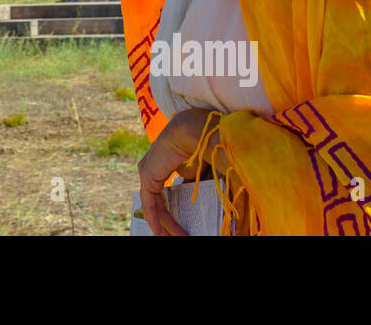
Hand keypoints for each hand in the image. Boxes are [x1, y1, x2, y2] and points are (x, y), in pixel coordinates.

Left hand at [136, 107, 216, 236]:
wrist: (201, 131)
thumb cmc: (211, 147)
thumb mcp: (211, 176)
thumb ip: (209, 193)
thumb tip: (223, 219)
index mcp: (172, 162)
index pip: (171, 193)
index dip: (179, 212)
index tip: (188, 228)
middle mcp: (157, 166)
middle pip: (161, 202)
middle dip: (170, 223)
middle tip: (181, 236)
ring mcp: (150, 170)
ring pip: (155, 205)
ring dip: (166, 226)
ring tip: (180, 239)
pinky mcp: (147, 174)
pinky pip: (150, 204)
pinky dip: (157, 220)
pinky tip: (166, 235)